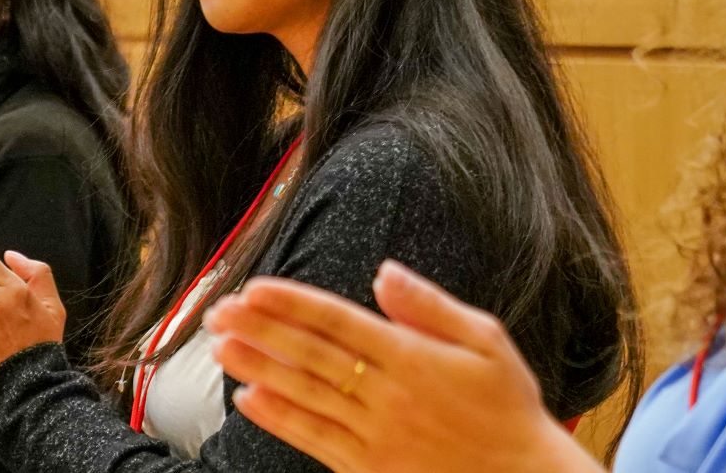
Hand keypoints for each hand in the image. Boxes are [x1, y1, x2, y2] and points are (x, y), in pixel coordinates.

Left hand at [204, 262, 594, 472]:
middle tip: (218, 311)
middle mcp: (389, 394)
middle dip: (260, 330)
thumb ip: (431, 306)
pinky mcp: (371, 467)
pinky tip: (247, 400)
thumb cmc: (507, 407)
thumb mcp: (487, 342)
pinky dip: (279, 420)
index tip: (254, 289)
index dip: (292, 304)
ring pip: (305, 395)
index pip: (339, 322)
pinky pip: (316, 440)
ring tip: (219, 347)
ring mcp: (377, 434)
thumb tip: (384, 272)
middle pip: (312, 356)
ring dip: (258, 369)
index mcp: (413, 357)